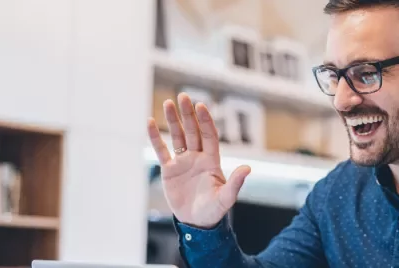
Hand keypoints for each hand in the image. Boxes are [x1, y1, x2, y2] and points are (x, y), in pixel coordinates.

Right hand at [147, 93, 250, 228]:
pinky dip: (155, 137)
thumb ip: (236, 183)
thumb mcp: (226, 198)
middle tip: (183, 96)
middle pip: (193, 131)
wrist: (196, 222)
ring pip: (178, 136)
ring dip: (173, 120)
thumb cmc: (214, 210)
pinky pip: (161, 150)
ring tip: (168, 102)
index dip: (205, 121)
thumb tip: (248, 168)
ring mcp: (183, 162)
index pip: (209, 135)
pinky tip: (150, 122)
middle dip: (188, 114)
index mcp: (212, 160)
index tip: (200, 106)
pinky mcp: (169, 170)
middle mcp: (198, 157)